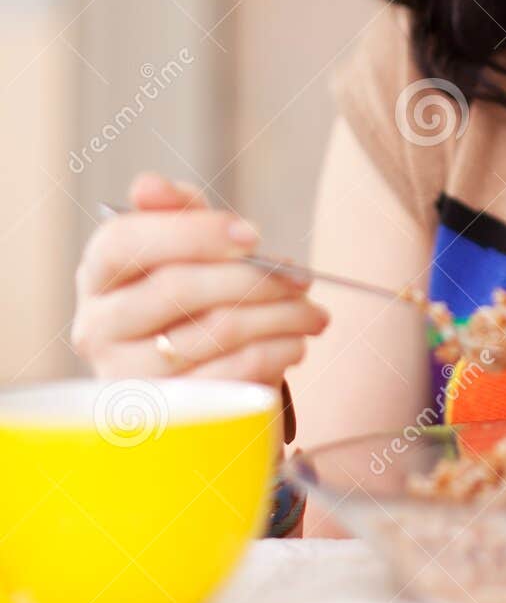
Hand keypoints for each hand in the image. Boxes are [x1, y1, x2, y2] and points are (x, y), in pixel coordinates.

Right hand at [71, 171, 329, 388]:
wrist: (195, 379)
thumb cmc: (191, 297)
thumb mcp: (185, 247)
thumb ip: (176, 211)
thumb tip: (149, 186)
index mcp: (98, 273)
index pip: (126, 242)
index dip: (192, 232)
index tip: (254, 235)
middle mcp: (97, 327)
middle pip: (176, 289)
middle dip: (253, 277)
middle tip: (301, 276)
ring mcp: (126, 377)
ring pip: (213, 334)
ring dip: (279, 317)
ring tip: (311, 311)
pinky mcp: (164, 416)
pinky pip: (230, 378)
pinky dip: (275, 354)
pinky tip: (296, 343)